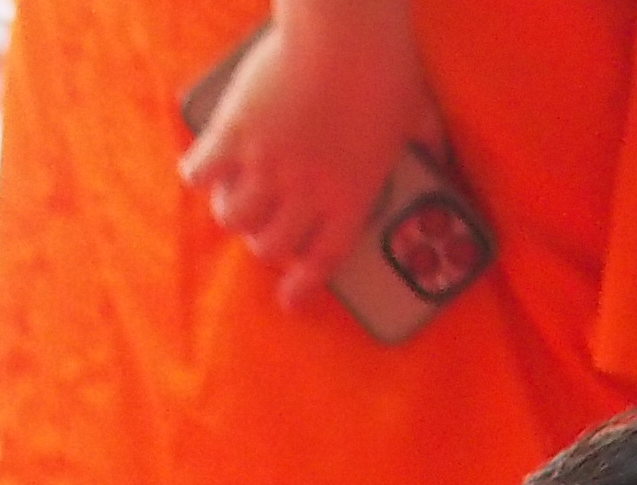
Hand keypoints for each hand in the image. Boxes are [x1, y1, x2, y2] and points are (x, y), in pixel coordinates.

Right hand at [179, 0, 431, 311]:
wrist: (344, 34)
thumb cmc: (387, 71)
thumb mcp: (418, 120)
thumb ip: (426, 147)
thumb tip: (439, 154)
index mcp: (352, 199)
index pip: (323, 261)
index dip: (302, 286)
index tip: (291, 299)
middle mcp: (306, 193)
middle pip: (269, 246)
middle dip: (265, 244)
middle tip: (263, 227)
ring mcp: (267, 164)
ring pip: (233, 217)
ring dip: (233, 212)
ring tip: (235, 196)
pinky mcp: (234, 132)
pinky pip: (199, 172)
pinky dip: (198, 174)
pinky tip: (203, 166)